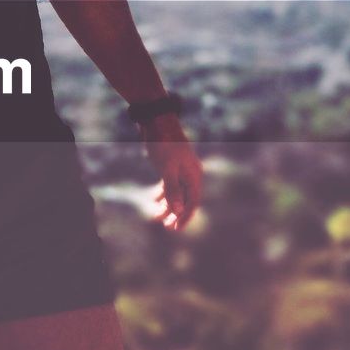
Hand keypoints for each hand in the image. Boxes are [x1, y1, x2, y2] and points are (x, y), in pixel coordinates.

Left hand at [138, 114, 201, 230]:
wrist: (157, 121)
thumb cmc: (163, 144)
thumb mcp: (167, 169)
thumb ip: (173, 190)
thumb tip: (179, 211)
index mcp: (194, 175)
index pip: (193, 202)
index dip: (185, 217)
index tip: (175, 229)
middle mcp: (190, 173)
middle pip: (185, 199)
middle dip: (176, 213)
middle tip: (166, 227)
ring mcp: (181, 168)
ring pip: (177, 192)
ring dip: (168, 205)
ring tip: (157, 217)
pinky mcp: (171, 164)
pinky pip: (170, 184)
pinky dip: (163, 193)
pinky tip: (155, 200)